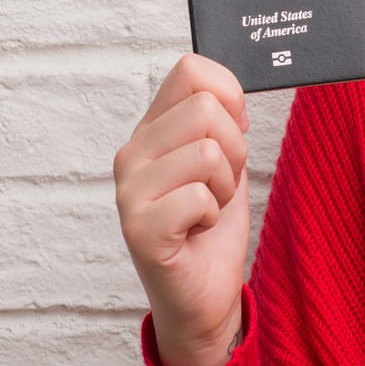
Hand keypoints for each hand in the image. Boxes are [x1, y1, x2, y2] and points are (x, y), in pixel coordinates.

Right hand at [113, 53, 251, 365]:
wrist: (205, 295)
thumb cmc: (212, 227)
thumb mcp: (224, 162)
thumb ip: (220, 121)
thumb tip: (227, 93)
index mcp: (152, 129)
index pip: (191, 69)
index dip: (230, 96)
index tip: (233, 133)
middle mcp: (131, 154)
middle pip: (206, 108)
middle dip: (235, 150)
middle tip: (219, 187)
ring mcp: (129, 191)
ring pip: (207, 151)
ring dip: (224, 187)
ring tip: (206, 209)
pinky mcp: (138, 229)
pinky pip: (197, 196)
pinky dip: (212, 215)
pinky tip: (195, 230)